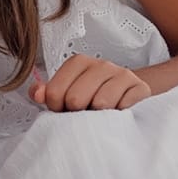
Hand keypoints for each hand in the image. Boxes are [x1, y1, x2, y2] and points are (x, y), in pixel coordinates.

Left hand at [30, 55, 150, 111]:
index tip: (64, 110)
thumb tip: (37, 93)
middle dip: (77, 113)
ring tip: (101, 114)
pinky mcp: (140, 87)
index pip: (54, 92)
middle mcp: (101, 64)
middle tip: (84, 113)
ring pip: (101, 104)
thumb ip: (46, 93)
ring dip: (99, 117)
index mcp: (78, 62)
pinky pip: (123, 107)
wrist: (127, 95)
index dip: (56, 108)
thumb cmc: (91, 96)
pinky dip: (118, 116)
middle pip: (75, 99)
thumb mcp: (66, 93)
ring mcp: (122, 74)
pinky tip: (118, 112)